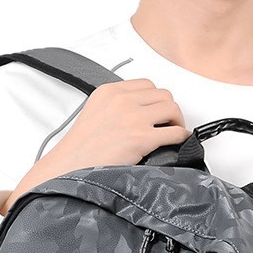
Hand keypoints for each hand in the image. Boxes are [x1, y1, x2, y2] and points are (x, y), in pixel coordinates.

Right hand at [0, 78, 190, 214]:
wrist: (70, 167)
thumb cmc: (81, 149)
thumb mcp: (95, 113)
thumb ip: (116, 106)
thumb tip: (141, 112)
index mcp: (110, 91)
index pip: (146, 85)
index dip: (156, 99)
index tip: (158, 112)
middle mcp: (122, 100)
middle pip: (163, 95)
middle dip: (169, 110)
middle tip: (168, 124)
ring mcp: (132, 118)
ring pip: (172, 109)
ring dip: (177, 121)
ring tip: (173, 133)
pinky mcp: (141, 138)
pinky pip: (174, 132)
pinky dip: (182, 137)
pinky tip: (179, 143)